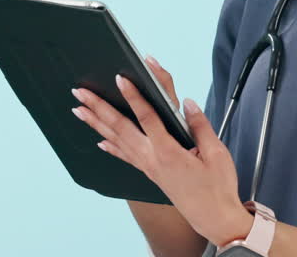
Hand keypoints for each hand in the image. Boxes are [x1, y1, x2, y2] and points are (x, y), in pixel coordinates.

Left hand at [69, 55, 251, 245]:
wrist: (213, 217)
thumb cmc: (216, 187)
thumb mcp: (216, 153)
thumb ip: (200, 126)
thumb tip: (188, 104)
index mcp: (168, 152)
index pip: (146, 117)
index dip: (133, 96)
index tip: (121, 79)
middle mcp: (152, 159)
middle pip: (120, 128)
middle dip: (99, 107)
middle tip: (81, 92)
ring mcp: (148, 167)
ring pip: (116, 140)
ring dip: (96, 123)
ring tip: (79, 110)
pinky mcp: (150, 173)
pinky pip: (124, 156)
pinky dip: (110, 146)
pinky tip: (100, 140)